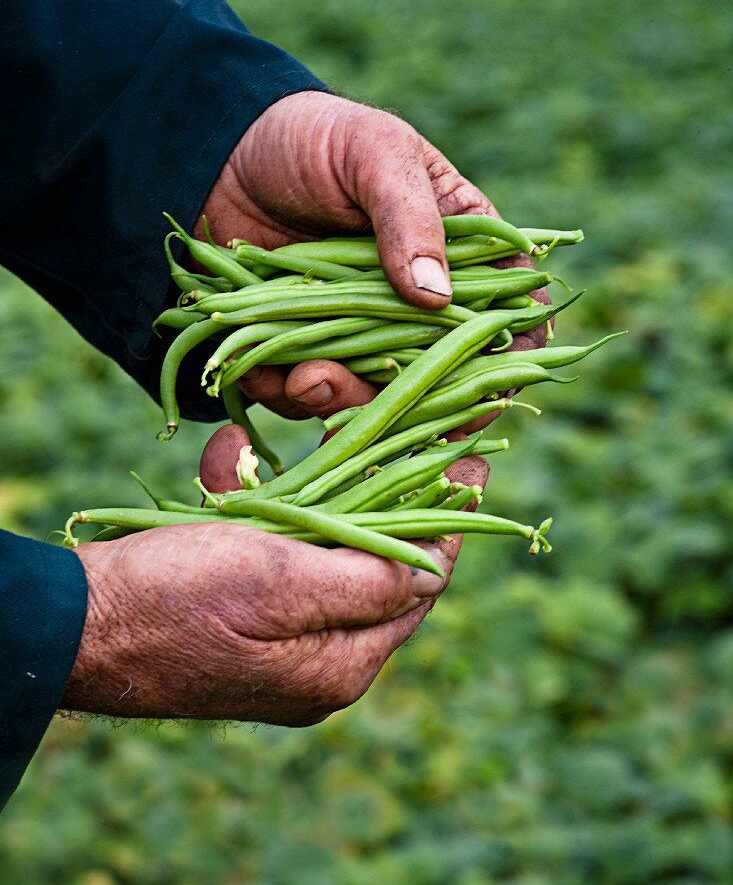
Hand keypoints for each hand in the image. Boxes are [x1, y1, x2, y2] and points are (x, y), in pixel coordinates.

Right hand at [61, 427, 487, 723]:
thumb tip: (437, 572)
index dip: (447, 517)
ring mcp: (279, 639)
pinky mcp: (241, 613)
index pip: (421, 584)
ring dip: (307, 485)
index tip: (470, 456)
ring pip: (322, 545)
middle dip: (374, 487)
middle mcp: (318, 660)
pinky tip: (229, 462)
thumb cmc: (174, 599)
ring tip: (281, 434)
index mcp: (340, 664)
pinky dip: (260, 503)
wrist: (71, 623)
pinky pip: (272, 547)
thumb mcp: (280, 583)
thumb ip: (368, 579)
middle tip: (392, 425)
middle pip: (375, 560)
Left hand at [199, 90, 547, 425]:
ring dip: (345, 402)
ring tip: (307, 377)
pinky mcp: (308, 350)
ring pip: (376, 398)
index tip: (483, 395)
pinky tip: (261, 363)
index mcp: (464, 252)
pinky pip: (307, 394)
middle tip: (377, 398)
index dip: (506, 363)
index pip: (508, 319)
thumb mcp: (375, 154)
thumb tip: (437, 298)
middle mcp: (420, 304)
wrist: (223, 151)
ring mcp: (363, 333)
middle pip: (444, 378)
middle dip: (415, 406)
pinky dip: (287, 392)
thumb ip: (409, 217)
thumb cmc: (317, 137)